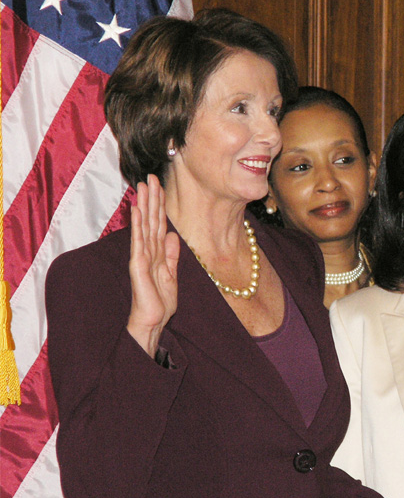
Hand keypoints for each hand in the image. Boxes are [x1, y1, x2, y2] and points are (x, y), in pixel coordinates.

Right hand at [127, 175, 179, 356]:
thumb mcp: (172, 274)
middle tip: (151, 176)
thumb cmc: (159, 302)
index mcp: (157, 253)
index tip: (159, 186)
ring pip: (144, 225)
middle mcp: (148, 251)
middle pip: (150, 220)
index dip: (159, 206)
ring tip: (143, 186)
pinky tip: (137, 210)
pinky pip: (139, 241)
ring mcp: (142, 256)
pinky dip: (138, 225)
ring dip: (144, 205)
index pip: (158, 224)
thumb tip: (173, 236)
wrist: (153, 321)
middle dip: (151, 198)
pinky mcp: (138, 265)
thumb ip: (172, 255)